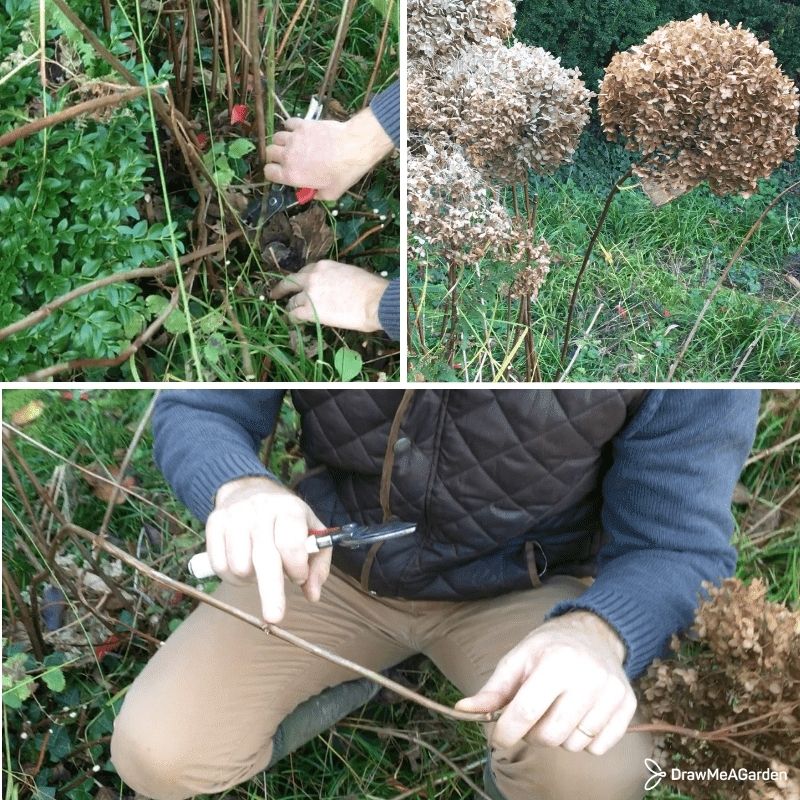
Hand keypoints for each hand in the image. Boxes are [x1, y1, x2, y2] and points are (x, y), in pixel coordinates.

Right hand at [205, 476, 331, 622]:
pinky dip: (231, 576)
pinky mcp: (214, 523)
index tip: (299, 578)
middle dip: (271, 593)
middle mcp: (261, 510)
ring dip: (251, 579)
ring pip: (240, 566)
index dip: (296, 568)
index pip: (291, 543)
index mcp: (289, 509)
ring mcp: (235, 516)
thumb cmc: (286, 518)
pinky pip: (219, 565)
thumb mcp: (311, 530)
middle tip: (274, 617)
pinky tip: (242, 565)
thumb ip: (317, 564)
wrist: (249, 489)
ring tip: (259, 568)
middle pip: (264, 559)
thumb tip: (313, 595)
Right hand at [264, 107, 393, 199]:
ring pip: (276, 137)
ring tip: (291, 145)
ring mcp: (293, 138)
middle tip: (284, 159)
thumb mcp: (330, 194)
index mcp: (291, 175)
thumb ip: (316, 194)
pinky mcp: (302, 124)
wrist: (353, 147)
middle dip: (274, 157)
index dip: (272, 174)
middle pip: (269, 153)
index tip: (279, 173)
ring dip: (281, 142)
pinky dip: (290, 127)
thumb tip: (311, 192)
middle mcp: (287, 156)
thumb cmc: (343, 173)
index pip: (268, 173)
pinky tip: (298, 131)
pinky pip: (288, 123)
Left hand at [270, 260, 386, 331]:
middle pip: (290, 282)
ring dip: (291, 307)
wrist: (373, 301)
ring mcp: (308, 294)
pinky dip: (292, 318)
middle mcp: (312, 277)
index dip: (301, 280)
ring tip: (290, 313)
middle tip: (275, 294)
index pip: (305, 271)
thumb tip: (335, 287)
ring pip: (292, 301)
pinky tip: (293, 322)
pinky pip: (293, 315)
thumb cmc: (370, 288)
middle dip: (282, 289)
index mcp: (323, 266)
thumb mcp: (350, 273)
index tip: (299, 284)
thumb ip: (336, 278)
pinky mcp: (309, 311)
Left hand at [455, 611, 634, 755]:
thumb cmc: (549, 647)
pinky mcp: (628, 706)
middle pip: (549, 736)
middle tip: (532, 716)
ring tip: (557, 710)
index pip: (525, 713)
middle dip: (533, 734)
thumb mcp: (518, 659)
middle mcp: (588, 678)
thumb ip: (493, 689)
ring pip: (573, 745)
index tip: (498, 735)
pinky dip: (584, 741)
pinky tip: (579, 716)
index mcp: (555, 663)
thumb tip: (462, 709)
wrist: (595, 634)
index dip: (505, 732)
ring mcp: (611, 694)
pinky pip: (599, 748)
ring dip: (559, 736)